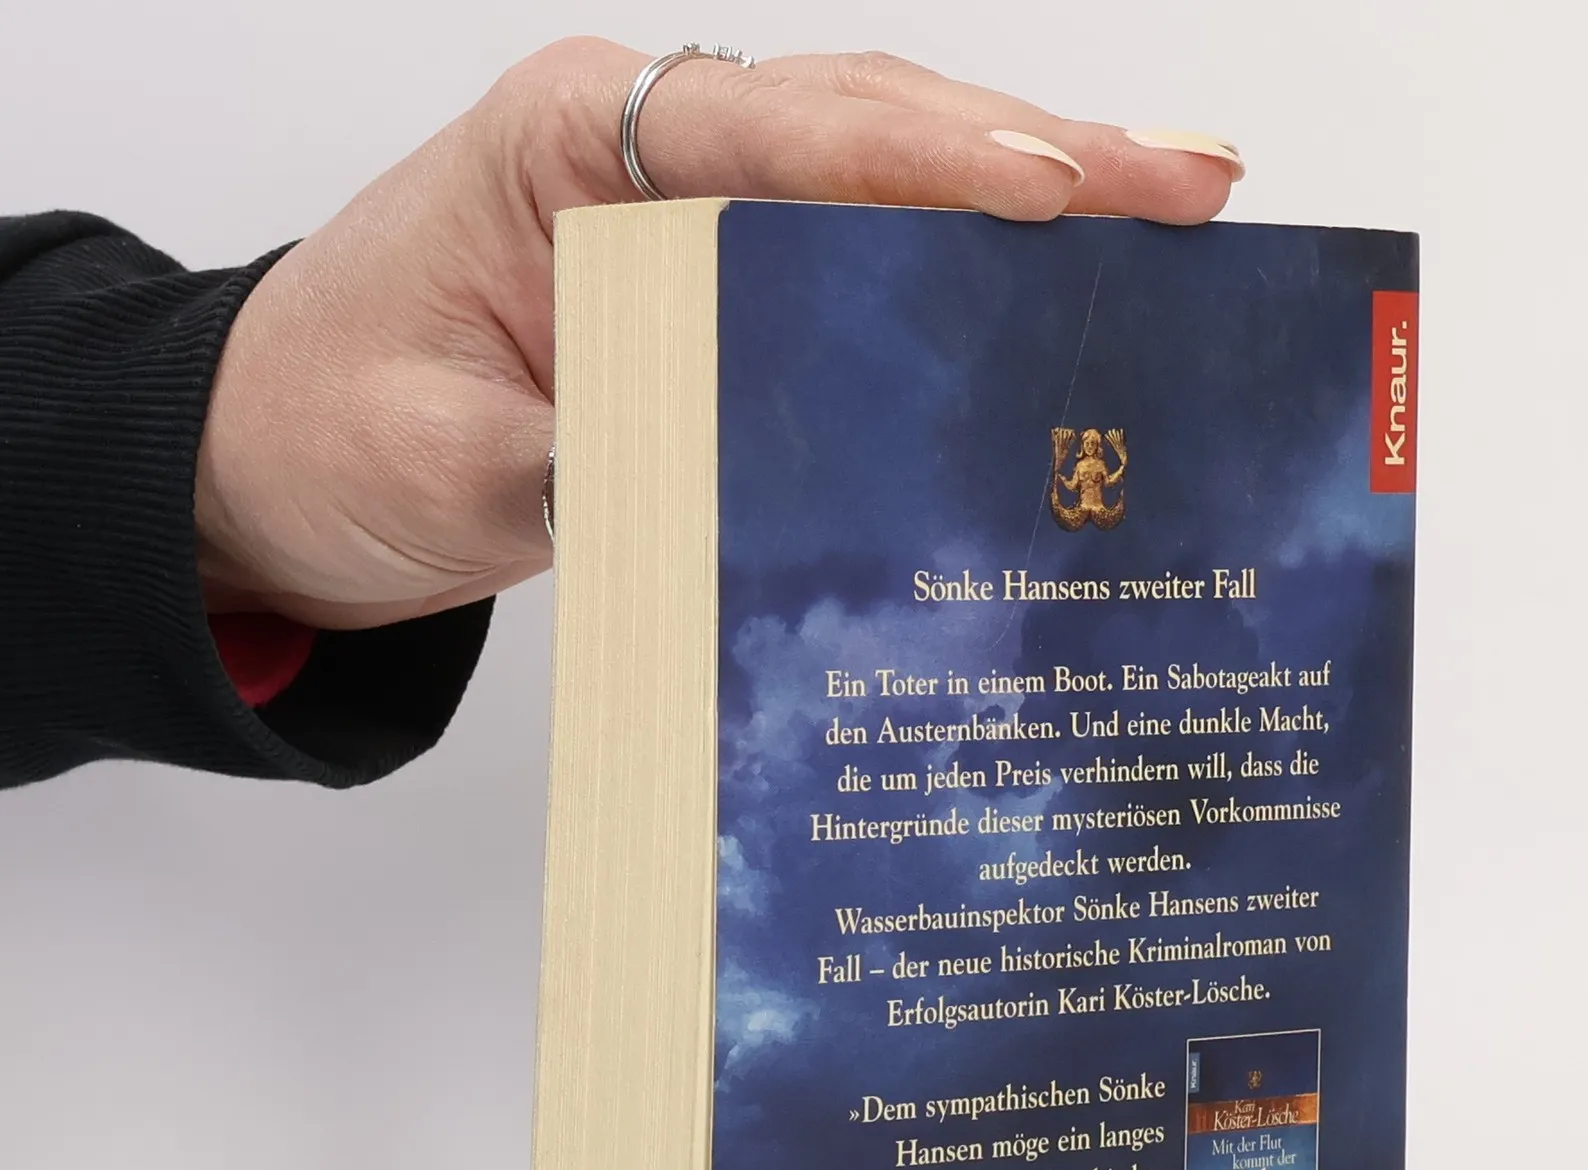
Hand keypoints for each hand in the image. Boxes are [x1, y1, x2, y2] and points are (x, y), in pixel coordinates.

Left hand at [193, 40, 1242, 630]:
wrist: (264, 464)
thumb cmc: (323, 426)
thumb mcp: (441, 462)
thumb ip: (584, 464)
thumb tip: (726, 492)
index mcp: (569, 148)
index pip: (779, 131)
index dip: (927, 162)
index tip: (1058, 191)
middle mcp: (644, 159)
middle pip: (868, 128)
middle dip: (1035, 157)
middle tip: (1190, 186)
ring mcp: (685, 221)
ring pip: (879, 183)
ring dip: (1023, 202)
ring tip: (1171, 218)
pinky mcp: (706, 297)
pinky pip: (849, 269)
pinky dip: (952, 279)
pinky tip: (1049, 301)